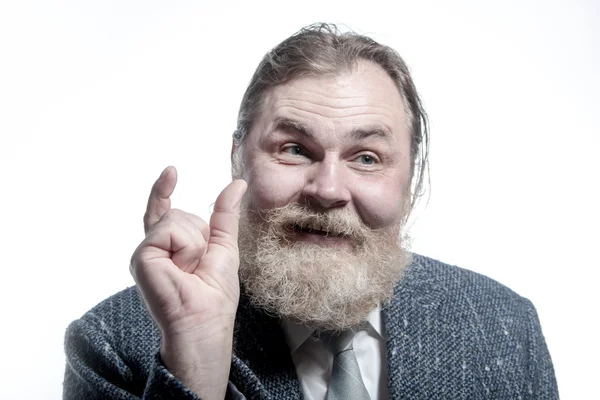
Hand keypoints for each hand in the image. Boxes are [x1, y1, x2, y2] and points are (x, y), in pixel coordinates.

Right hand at [130, 166, 246, 399]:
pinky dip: (185, 246)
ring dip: (195, 243)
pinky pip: (169, 229)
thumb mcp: (224, 245)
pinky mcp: (142, 256)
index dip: (163, 190)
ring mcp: (146, 252)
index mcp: (170, 247)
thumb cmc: (215, 293)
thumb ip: (225, 214)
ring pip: (176, 218)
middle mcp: (154, 248)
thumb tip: (238, 183)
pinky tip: (181, 268)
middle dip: (200, 235)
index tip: (171, 170)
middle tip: (198, 266)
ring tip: (190, 270)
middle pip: (180, 213)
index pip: (163, 211)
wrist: (205, 319)